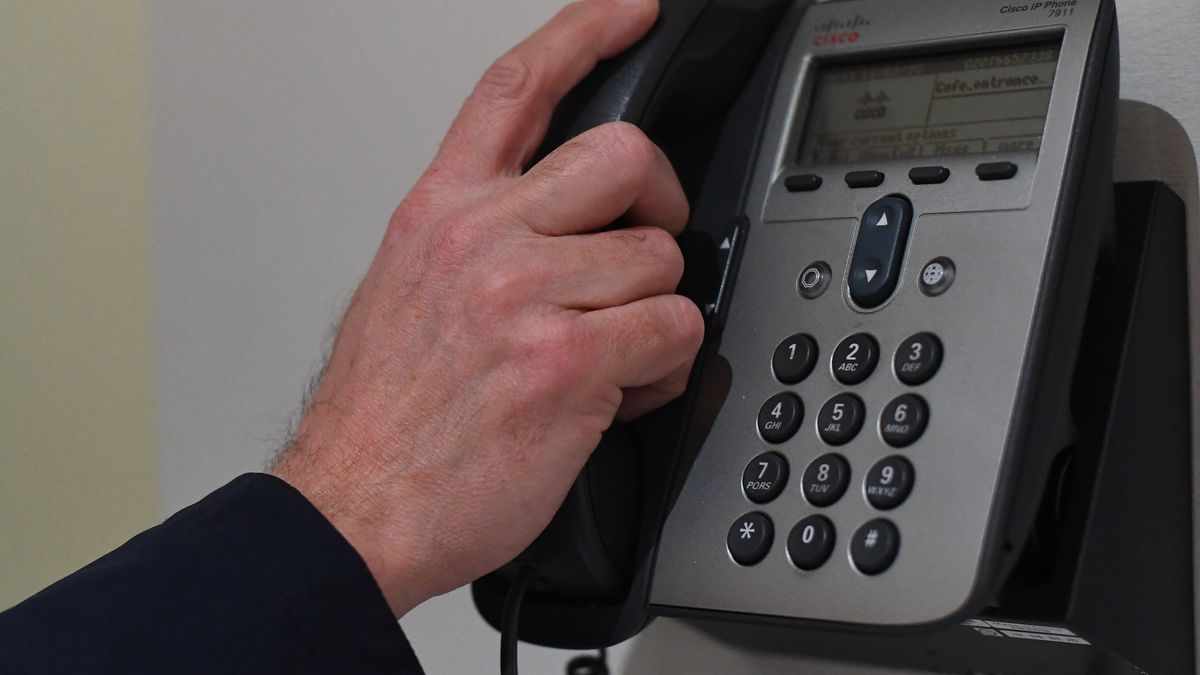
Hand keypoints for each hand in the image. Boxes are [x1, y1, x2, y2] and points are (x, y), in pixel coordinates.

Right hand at [270, 0, 702, 617]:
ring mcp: (526, 295)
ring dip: (649, 310)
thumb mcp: (407, 290)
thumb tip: (552, 225)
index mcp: (441, 211)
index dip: (583, 33)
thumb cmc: (381, 414)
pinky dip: (661, 367)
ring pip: (659, 256)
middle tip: (642, 247)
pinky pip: (672, 329)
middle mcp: (482, 238)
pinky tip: (616, 392)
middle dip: (657, 203)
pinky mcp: (569, 361)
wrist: (355, 507)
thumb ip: (476, 239)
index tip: (631, 10)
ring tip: (605, 355)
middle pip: (627, 157)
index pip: (517, 89)